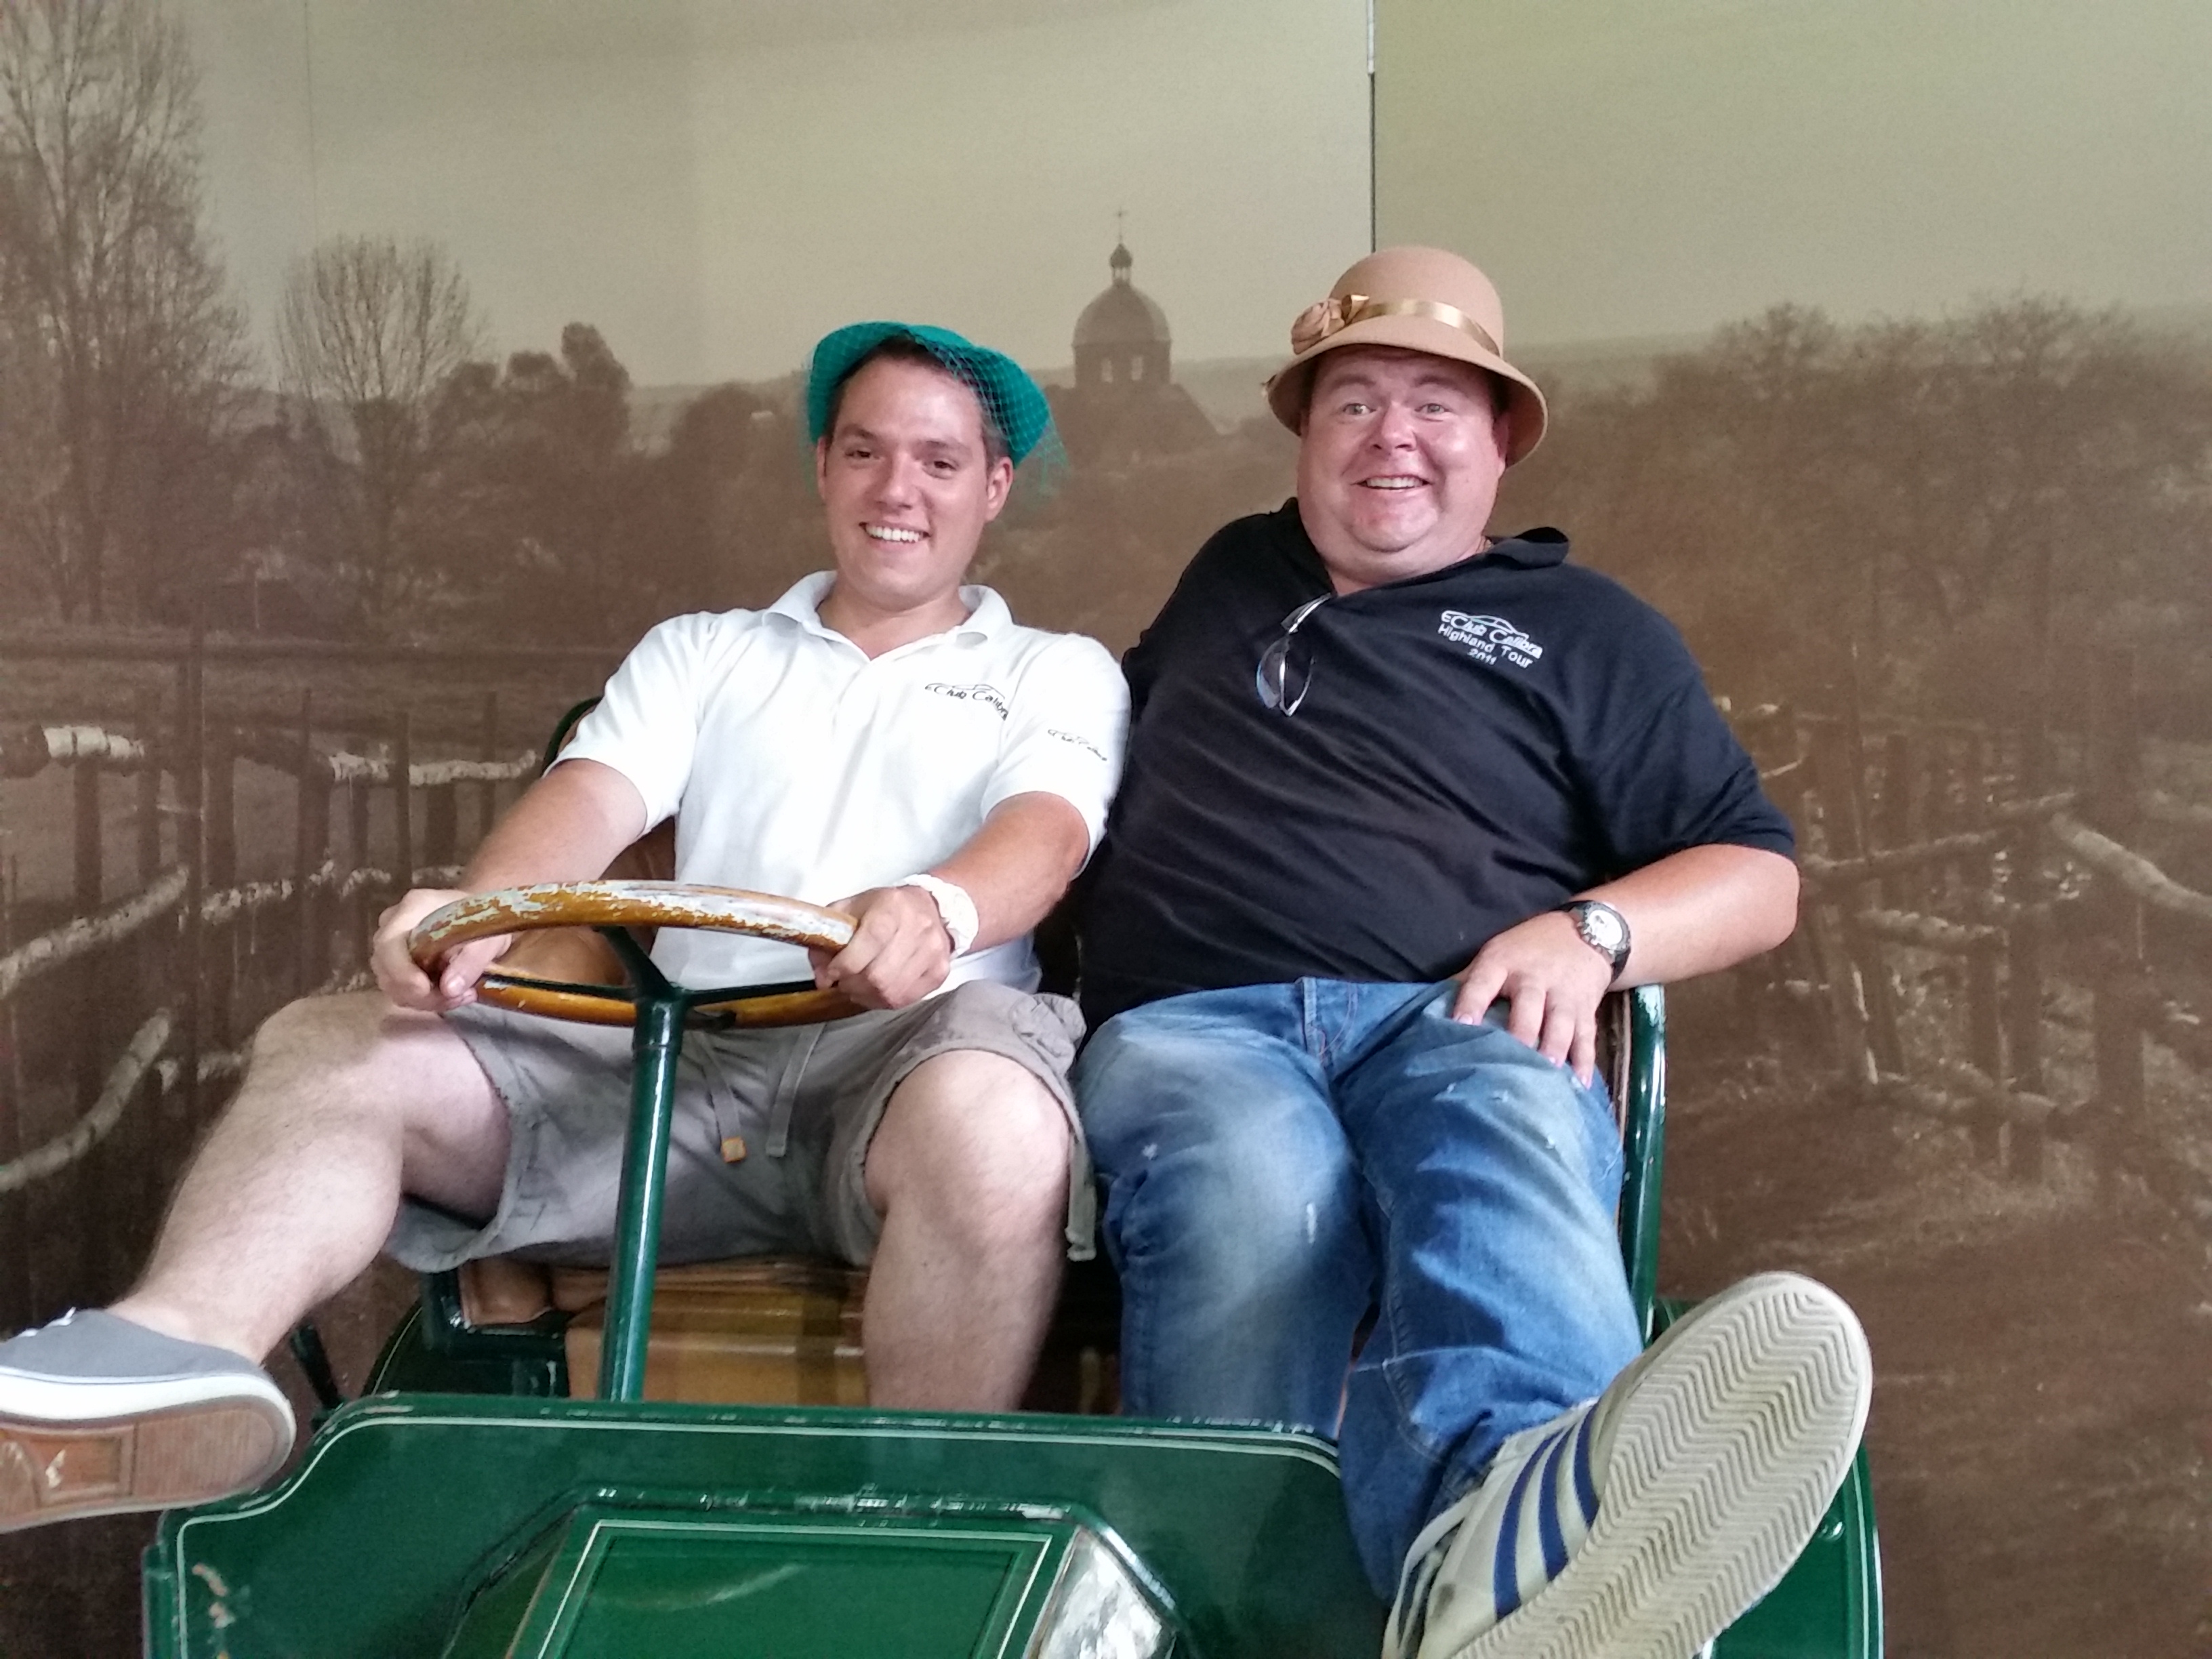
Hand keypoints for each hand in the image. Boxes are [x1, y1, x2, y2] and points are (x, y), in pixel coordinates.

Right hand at [371, 887, 512, 1012]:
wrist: (483, 917)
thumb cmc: (485, 922)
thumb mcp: (488, 939)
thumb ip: (470, 961)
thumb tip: (449, 989)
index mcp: (413, 908)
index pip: (388, 944)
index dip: (401, 972)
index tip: (425, 989)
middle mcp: (393, 925)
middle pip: (387, 970)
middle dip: (422, 994)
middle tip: (460, 997)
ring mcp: (392, 945)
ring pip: (393, 985)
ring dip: (427, 1000)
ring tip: (464, 994)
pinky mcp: (397, 963)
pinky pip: (401, 989)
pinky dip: (426, 999)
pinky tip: (454, 995)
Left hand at [806, 886, 951, 1010]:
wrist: (932, 908)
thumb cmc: (885, 908)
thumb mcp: (850, 909)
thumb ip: (827, 937)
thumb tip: (821, 976)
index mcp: (891, 907)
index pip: (867, 944)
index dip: (844, 965)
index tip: (831, 972)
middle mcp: (917, 928)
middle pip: (878, 975)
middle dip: (852, 985)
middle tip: (843, 981)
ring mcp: (932, 952)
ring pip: (891, 992)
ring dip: (866, 996)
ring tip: (858, 986)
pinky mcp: (939, 971)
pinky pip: (906, 999)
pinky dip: (884, 1000)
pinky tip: (876, 990)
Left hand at [1450, 910, 1616, 1084]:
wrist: (1586, 932)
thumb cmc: (1527, 950)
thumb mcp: (1495, 954)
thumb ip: (1468, 982)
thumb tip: (1429, 1012)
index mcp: (1502, 963)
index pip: (1483, 982)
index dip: (1471, 1003)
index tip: (1461, 1026)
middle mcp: (1534, 978)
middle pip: (1528, 1006)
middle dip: (1522, 1033)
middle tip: (1513, 1061)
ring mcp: (1564, 994)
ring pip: (1560, 1023)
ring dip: (1555, 1048)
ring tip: (1548, 1073)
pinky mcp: (1586, 1009)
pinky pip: (1587, 1037)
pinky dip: (1585, 1061)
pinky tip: (1580, 1085)